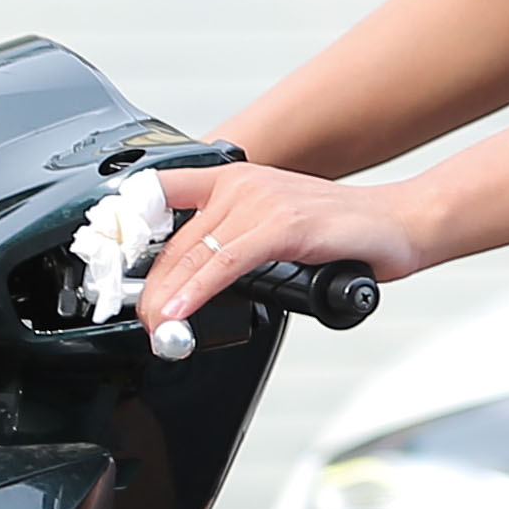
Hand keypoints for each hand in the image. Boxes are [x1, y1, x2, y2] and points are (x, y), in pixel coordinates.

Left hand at [135, 159, 430, 330]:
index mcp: (236, 180)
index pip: (159, 193)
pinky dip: (197, 290)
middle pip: (171, 239)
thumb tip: (191, 284)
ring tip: (157, 328)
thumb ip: (234, 245)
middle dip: (148, 288)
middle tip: (144, 323)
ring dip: (167, 298)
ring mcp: (263, 201)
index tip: (107, 267)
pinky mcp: (285, 225)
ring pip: (192, 254)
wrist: (401, 226)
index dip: (125, 226)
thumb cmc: (345, 235)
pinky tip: (181, 311)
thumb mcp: (275, 231)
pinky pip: (226, 262)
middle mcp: (244, 183)